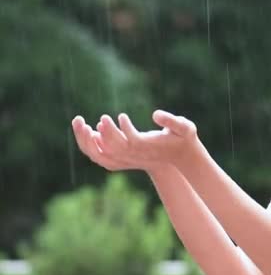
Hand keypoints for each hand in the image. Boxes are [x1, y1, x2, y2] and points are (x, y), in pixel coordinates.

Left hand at [72, 110, 201, 171]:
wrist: (182, 156)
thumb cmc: (184, 138)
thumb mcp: (184, 127)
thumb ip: (171, 120)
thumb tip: (154, 114)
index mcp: (148, 146)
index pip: (130, 141)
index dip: (121, 129)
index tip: (120, 116)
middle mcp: (136, 155)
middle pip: (111, 148)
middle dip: (100, 133)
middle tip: (95, 118)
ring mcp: (129, 159)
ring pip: (102, 155)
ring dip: (89, 141)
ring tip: (83, 123)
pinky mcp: (126, 160)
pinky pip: (103, 158)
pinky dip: (94, 148)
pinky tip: (93, 132)